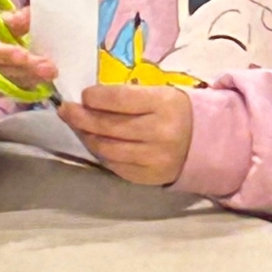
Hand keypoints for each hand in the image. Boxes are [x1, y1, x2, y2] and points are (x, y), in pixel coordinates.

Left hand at [60, 85, 193, 186]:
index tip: (84, 95)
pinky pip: (116, 166)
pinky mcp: (151, 177)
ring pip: (107, 148)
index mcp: (163, 104)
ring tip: (78, 127)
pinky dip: (102, 154)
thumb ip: (127, 96)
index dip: (94, 97)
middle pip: (108, 126)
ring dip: (87, 136)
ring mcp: (155, 158)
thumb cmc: (174, 111)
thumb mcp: (158, 93)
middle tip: (66, 110)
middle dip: (80, 117)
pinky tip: (97, 143)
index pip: (118, 99)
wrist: (206, 142)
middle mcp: (160, 132)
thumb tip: (86, 100)